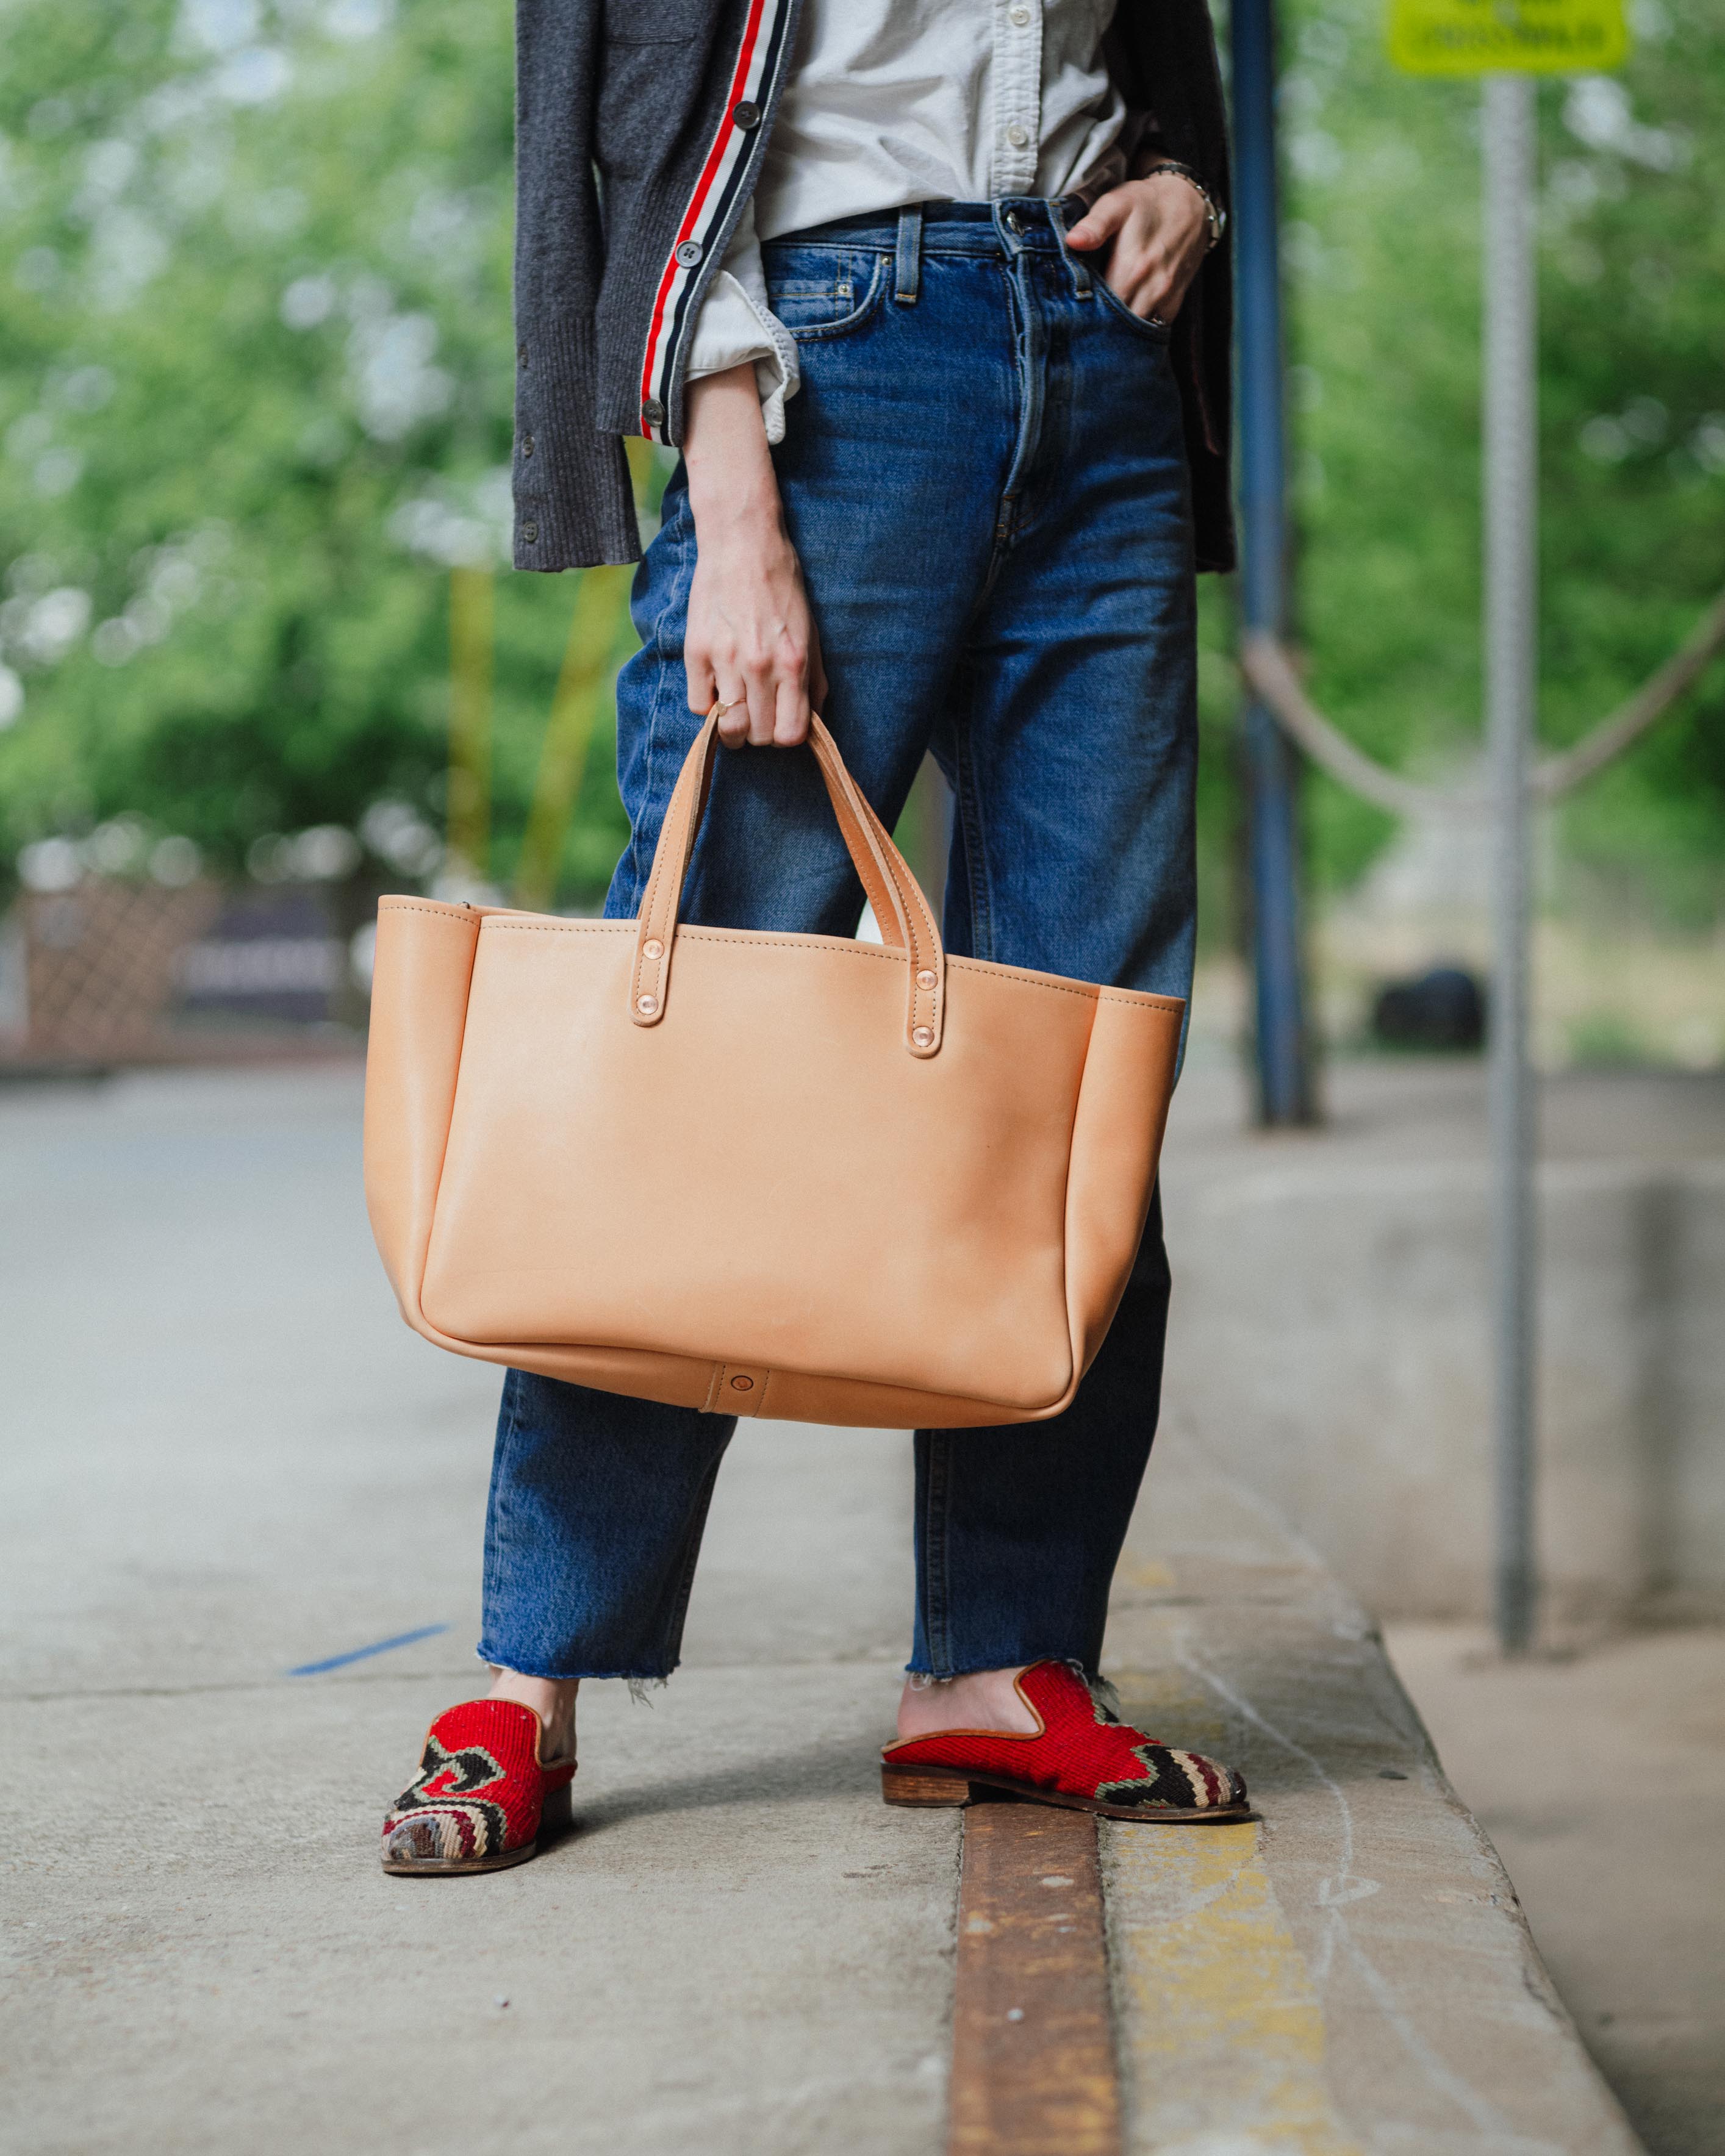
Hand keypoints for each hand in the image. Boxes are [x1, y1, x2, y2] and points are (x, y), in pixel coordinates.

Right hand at [682, 363, 825, 747]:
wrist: (743, 543)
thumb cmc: (783, 587)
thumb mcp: (812, 633)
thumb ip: (814, 682)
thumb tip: (811, 722)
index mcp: (793, 663)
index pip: (790, 735)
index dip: (787, 737)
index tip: (783, 724)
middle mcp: (759, 666)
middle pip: (759, 736)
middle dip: (762, 733)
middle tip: (761, 714)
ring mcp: (725, 660)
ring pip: (728, 727)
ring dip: (735, 728)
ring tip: (738, 710)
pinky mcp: (696, 651)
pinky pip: (698, 705)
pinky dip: (709, 706)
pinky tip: (718, 689)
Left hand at [1064, 174, 1210, 323]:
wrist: (1190, 203)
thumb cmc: (1146, 203)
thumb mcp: (1118, 203)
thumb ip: (1095, 224)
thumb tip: (1072, 241)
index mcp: (1131, 268)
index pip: (1101, 308)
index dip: (1083, 314)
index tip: (1070, 312)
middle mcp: (1151, 288)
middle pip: (1118, 325)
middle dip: (1098, 326)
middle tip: (1079, 322)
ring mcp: (1165, 298)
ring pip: (1136, 331)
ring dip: (1118, 330)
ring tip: (1099, 325)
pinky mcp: (1174, 302)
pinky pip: (1154, 327)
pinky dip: (1137, 329)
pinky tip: (1123, 321)